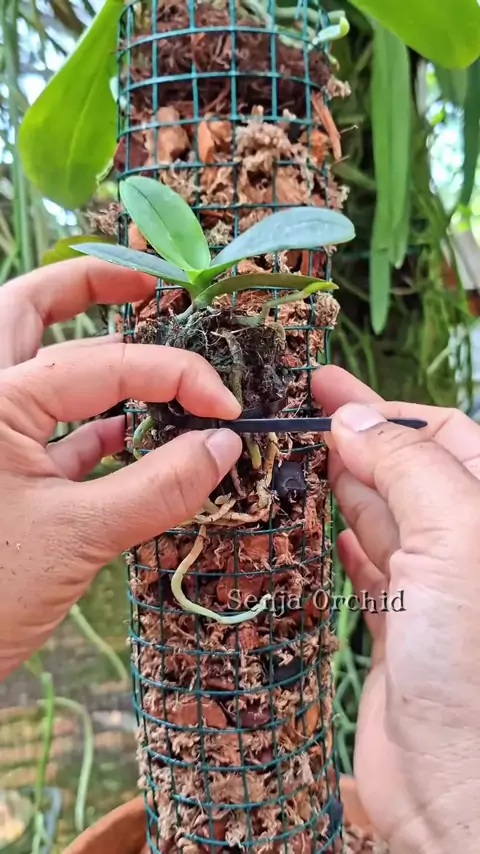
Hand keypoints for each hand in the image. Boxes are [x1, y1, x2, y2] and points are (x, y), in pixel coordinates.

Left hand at [0, 258, 241, 679]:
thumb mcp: (77, 538)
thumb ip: (157, 487)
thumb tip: (225, 446)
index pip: (102, 362)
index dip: (176, 376)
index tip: (227, 411)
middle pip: (28, 311)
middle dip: (89, 286)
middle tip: (151, 283)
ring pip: (41, 369)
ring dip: (96, 358)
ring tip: (155, 357)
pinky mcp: (5, 476)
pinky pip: (52, 430)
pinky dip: (95, 426)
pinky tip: (136, 435)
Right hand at [313, 366, 479, 853]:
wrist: (456, 787)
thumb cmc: (473, 660)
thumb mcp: (455, 535)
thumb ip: (406, 464)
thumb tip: (353, 416)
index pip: (443, 433)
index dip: (383, 405)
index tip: (324, 384)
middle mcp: (467, 544)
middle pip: (406, 470)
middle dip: (355, 438)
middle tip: (293, 414)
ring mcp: (432, 587)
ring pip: (382, 515)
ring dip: (341, 484)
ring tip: (293, 457)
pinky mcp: (398, 627)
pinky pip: (367, 566)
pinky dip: (342, 539)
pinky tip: (318, 522)